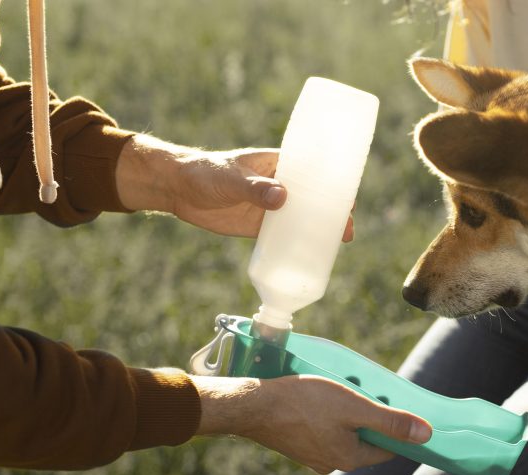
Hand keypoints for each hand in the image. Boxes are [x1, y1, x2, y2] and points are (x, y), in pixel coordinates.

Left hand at [116, 134, 354, 239]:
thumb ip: (255, 188)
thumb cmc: (205, 173)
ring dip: (319, 231)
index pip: (314, 173)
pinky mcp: (260, 227)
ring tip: (337, 244)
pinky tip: (311, 256)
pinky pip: (285, 237)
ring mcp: (271, 208)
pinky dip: (298, 245)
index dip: (334, 185)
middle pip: (314, 200)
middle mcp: (280, 186)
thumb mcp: (231, 179)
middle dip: (333, 213)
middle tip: (347, 230)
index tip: (349, 200)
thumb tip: (283, 197)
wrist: (178, 190)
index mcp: (279, 165)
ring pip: (302, 220)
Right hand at [193, 375, 431, 473]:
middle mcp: (332, 463)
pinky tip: (320, 398)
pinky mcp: (297, 445)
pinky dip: (328, 416)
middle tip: (367, 391)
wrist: (252, 406)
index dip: (398, 427)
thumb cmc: (304, 403)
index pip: (389, 448)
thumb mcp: (354, 407)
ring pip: (344, 433)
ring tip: (343, 390)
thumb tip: (425, 434)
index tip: (399, 406)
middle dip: (370, 416)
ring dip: (349, 414)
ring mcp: (313, 456)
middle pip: (366, 440)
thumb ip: (390, 422)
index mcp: (350, 458)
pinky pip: (323, 430)